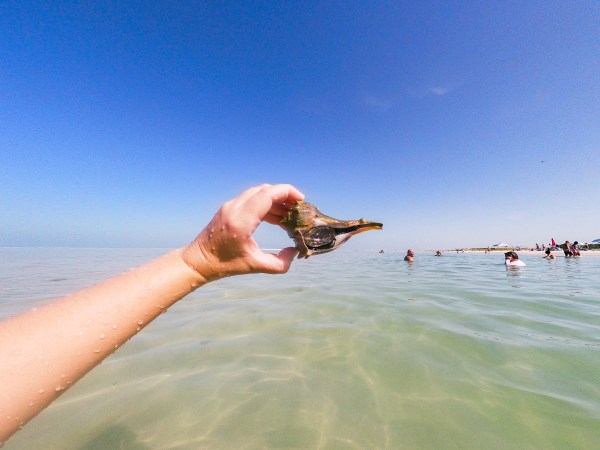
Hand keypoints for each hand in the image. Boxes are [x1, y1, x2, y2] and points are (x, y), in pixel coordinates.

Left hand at [183, 184, 304, 280]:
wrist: (198, 261)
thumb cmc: (224, 264)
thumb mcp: (255, 266)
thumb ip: (279, 263)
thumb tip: (294, 252)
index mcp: (241, 220)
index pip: (267, 194)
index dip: (287, 192)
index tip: (301, 200)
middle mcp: (234, 208)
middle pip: (264, 190)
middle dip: (283, 195)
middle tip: (297, 208)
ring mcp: (229, 206)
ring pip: (257, 193)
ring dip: (274, 200)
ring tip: (289, 215)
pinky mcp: (227, 209)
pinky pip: (250, 199)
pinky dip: (265, 204)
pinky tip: (275, 218)